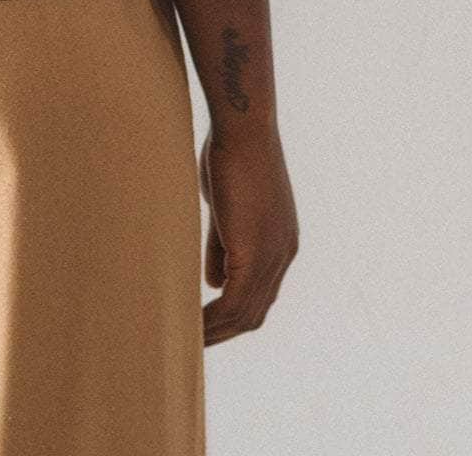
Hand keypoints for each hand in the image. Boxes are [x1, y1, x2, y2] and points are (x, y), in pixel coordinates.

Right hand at [198, 123, 297, 343]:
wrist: (244, 129)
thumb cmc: (231, 154)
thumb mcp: (227, 207)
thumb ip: (223, 244)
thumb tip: (214, 281)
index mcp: (280, 243)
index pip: (260, 294)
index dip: (234, 314)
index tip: (206, 324)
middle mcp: (283, 255)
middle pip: (256, 313)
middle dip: (226, 332)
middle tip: (195, 343)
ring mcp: (273, 256)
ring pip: (245, 314)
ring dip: (216, 332)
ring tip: (187, 341)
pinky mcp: (255, 253)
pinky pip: (232, 303)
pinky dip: (212, 320)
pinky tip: (191, 325)